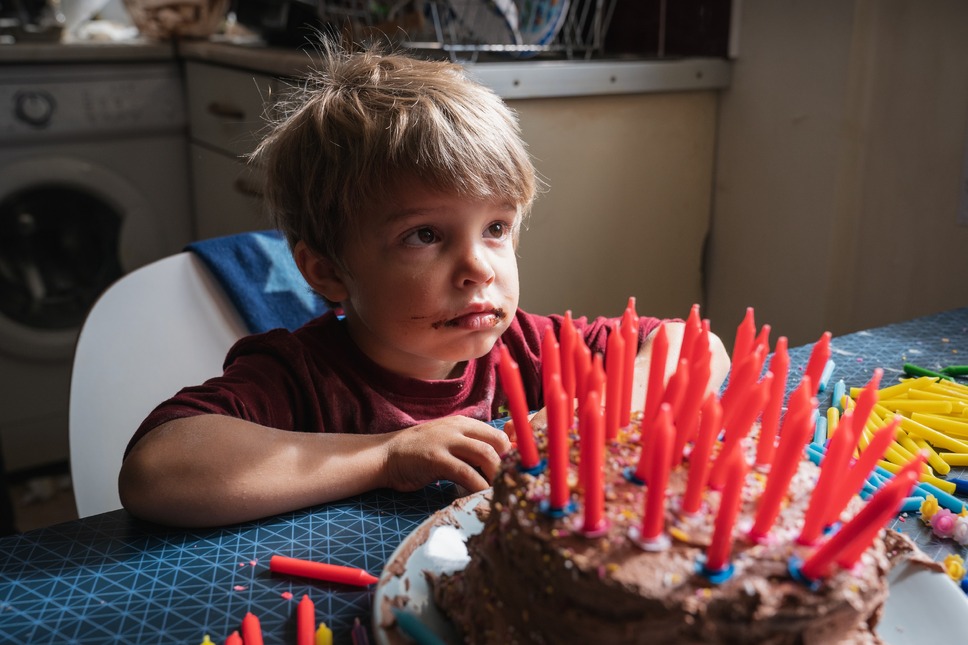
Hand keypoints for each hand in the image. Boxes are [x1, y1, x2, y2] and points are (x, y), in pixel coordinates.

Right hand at [382, 417, 510, 493]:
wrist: (385, 455)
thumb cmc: (419, 453)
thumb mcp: (448, 443)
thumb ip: (469, 449)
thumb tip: (498, 465)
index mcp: (463, 423)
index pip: (499, 434)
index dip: (512, 455)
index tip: (515, 474)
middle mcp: (458, 428)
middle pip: (497, 443)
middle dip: (508, 466)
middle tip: (510, 485)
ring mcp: (446, 442)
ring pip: (485, 455)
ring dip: (497, 476)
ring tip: (500, 492)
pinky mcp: (436, 459)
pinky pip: (466, 472)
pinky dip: (478, 486)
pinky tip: (482, 496)